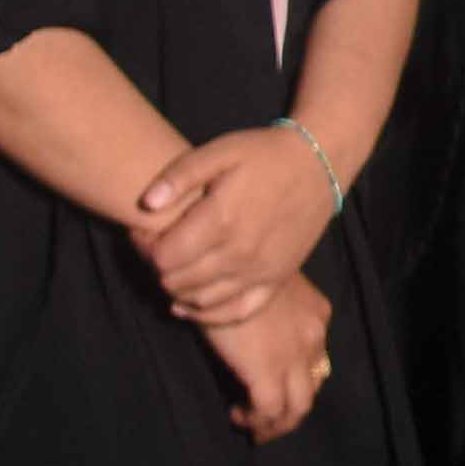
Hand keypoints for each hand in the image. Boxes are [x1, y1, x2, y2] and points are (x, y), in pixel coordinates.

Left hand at [131, 127, 338, 320]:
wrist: (318, 164)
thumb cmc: (264, 155)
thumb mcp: (220, 151)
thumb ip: (179, 175)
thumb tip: (146, 203)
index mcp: (222, 219)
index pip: (163, 257)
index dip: (146, 246)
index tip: (146, 233)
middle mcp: (240, 252)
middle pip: (177, 281)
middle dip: (160, 268)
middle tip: (160, 248)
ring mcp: (261, 270)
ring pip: (201, 299)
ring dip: (179, 289)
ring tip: (176, 268)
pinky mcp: (277, 279)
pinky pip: (237, 312)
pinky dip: (208, 314)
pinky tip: (189, 305)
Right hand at [201, 271, 332, 440]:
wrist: (223, 268)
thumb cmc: (234, 272)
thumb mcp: (264, 288)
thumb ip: (269, 311)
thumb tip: (250, 331)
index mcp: (316, 313)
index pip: (316, 357)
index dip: (296, 377)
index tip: (271, 384)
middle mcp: (314, 336)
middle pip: (313, 385)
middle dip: (290, 407)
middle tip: (265, 417)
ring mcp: (295, 357)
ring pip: (299, 406)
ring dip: (277, 423)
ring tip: (254, 426)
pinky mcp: (269, 372)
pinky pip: (271, 410)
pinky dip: (257, 421)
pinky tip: (239, 415)